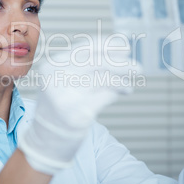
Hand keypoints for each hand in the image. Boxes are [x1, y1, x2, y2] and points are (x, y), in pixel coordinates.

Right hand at [18, 37, 140, 173]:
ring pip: (104, 79)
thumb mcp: (63, 79)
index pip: (84, 47)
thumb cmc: (59, 104)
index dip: (108, 45)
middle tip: (137, 67)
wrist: (46, 138)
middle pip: (96, 62)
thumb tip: (121, 48)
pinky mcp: (78, 115)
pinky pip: (106, 96)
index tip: (125, 45)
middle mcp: (56, 78)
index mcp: (51, 65)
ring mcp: (66, 97)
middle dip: (120, 63)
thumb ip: (86, 64)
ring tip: (131, 81)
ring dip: (122, 79)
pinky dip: (117, 92)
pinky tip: (123, 90)